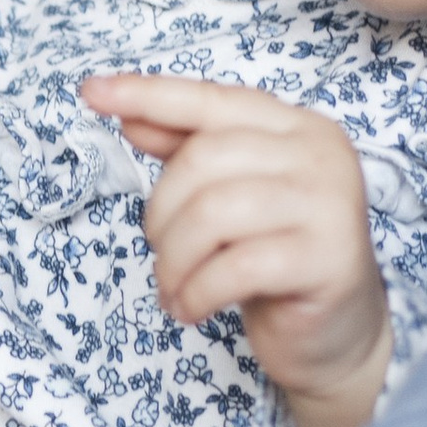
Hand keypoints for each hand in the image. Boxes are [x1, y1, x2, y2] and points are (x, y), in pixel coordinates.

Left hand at [81, 74, 391, 426]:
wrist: (336, 334)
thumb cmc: (276, 259)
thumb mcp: (228, 198)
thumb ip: (188, 153)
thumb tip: (129, 115)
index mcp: (297, 126)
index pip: (212, 99)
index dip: (149, 95)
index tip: (91, 92)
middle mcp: (321, 153)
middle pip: (204, 158)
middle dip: (161, 212)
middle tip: (161, 252)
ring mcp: (331, 203)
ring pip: (214, 213)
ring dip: (175, 259)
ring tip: (174, 289)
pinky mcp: (329, 259)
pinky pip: (236, 267)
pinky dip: (197, 292)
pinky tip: (192, 309)